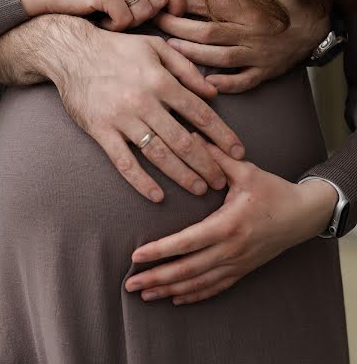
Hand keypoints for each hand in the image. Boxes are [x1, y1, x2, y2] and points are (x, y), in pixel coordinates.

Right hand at [20, 0, 186, 30]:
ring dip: (131, 22)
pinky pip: (126, 21)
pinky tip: (103, 21)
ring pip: (145, 12)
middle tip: (127, 15)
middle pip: (160, 0)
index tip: (174, 15)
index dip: (179, 0)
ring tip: (113, 15)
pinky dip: (116, 27)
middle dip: (148, 16)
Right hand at [46, 19, 243, 201]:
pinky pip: (123, 162)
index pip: (200, 114)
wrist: (72, 51)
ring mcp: (122, 119)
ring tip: (199, 189)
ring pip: (158, 154)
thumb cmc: (117, 47)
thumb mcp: (156, 47)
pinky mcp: (101, 131)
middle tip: (221, 181)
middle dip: (207, 163)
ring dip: (182, 175)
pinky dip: (141, 181)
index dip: (222, 136)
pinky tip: (157, 195)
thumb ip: (186, 69)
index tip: (238, 153)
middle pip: (183, 140)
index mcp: (161, 81)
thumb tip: (212, 93)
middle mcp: (145, 102)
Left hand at [125, 139, 336, 303]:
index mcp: (228, 225)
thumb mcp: (246, 170)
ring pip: (198, 283)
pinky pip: (215, 287)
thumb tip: (191, 135)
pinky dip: (194, 295)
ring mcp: (237, 263)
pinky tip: (176, 298)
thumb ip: (217, 156)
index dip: (160, 251)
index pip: (187, 242)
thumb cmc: (273, 191)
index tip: (136, 256)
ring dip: (169, 290)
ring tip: (145, 294)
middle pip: (187, 270)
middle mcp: (231, 249)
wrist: (304, 215)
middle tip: (129, 285)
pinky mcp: (243, 269)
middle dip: (157, 278)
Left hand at [152, 0, 328, 92]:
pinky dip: (227, 84)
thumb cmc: (286, 4)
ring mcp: (259, 54)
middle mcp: (252, 32)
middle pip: (208, 31)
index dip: (185, 4)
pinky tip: (208, 83)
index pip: (211, 5)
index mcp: (250, 8)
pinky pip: (245, 81)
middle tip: (157, 23)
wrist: (318, 27)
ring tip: (171, 49)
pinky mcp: (266, 72)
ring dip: (194, 55)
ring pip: (221, 57)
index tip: (165, 1)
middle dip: (179, 27)